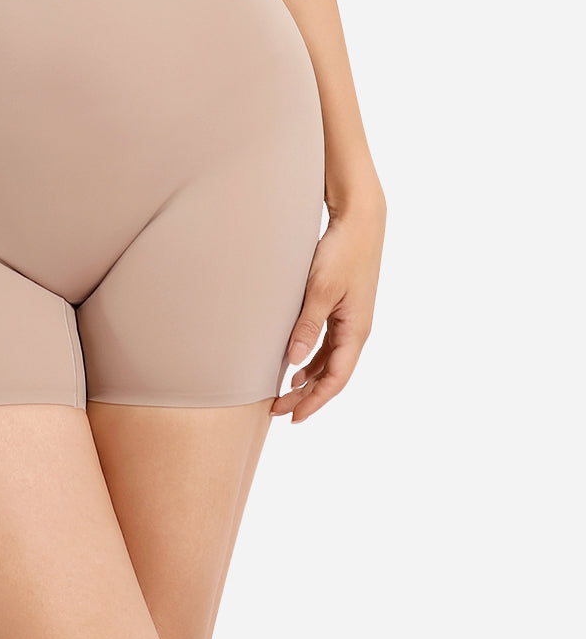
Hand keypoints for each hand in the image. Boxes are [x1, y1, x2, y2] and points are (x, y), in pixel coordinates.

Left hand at [271, 200, 385, 423]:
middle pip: (331, 374)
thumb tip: (293, 363)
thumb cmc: (342, 252)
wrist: (359, 221)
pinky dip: (312, 358)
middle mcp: (357, 330)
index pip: (335, 379)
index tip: (292, 416)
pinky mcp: (344, 307)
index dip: (314, 401)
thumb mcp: (321, 290)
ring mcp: (351, 319)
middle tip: (278, 410)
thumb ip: (308, 326)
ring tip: (285, 392)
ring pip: (329, 360)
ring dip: (308, 378)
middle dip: (306, 395)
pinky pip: (328, 343)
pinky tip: (296, 362)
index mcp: (356, 331)